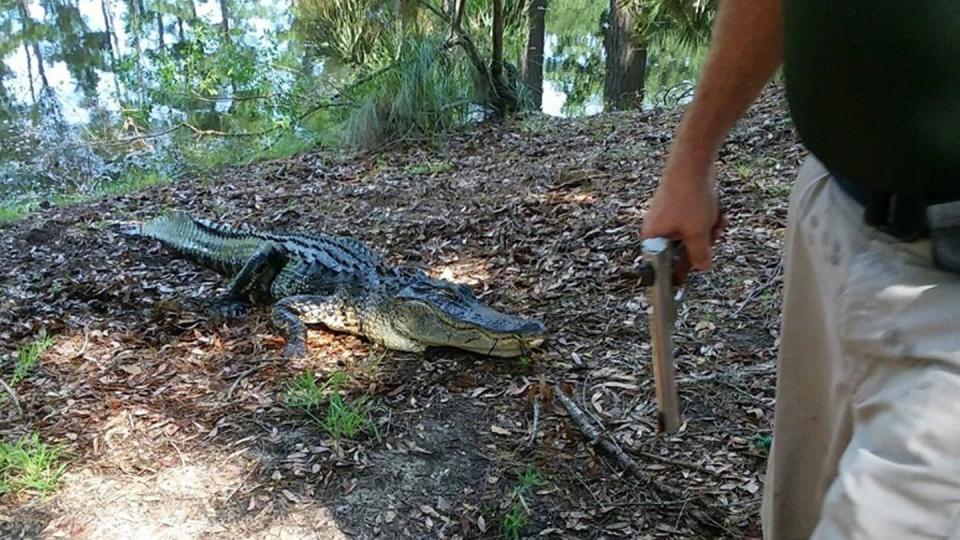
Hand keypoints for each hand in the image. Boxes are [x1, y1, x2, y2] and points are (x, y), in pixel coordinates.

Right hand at [642, 157, 726, 279]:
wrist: (692, 163)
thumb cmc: (689, 198)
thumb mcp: (698, 233)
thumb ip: (700, 255)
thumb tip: (703, 268)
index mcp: (653, 239)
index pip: (661, 267)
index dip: (675, 275)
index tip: (682, 288)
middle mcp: (657, 229)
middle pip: (682, 251)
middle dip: (702, 244)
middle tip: (712, 235)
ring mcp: (668, 217)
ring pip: (693, 235)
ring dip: (709, 230)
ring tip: (717, 219)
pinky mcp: (679, 206)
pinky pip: (695, 221)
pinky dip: (708, 218)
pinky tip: (718, 211)